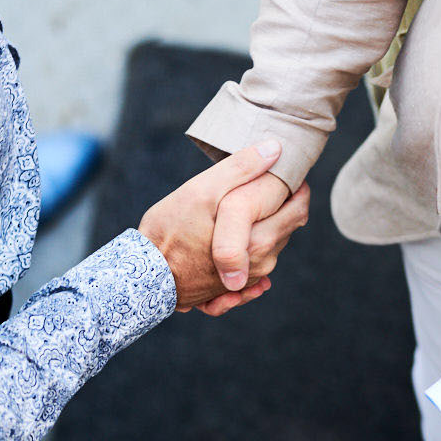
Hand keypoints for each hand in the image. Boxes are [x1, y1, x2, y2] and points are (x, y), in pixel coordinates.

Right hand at [137, 141, 308, 309]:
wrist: (142, 279)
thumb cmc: (170, 232)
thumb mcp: (202, 191)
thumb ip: (241, 169)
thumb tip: (276, 148)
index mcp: (260, 241)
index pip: (298, 210)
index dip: (297, 188)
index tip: (287, 174)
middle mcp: (259, 267)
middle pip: (287, 230)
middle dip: (284, 207)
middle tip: (272, 186)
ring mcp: (245, 283)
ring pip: (270, 250)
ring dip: (267, 230)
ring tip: (252, 211)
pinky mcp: (228, 292)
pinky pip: (252, 277)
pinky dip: (252, 260)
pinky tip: (243, 249)